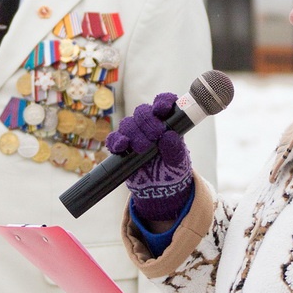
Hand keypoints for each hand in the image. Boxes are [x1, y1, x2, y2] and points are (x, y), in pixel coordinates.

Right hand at [106, 93, 192, 222]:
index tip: (162, 109)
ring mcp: (134, 136)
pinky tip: (122, 146)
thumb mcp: (178, 162)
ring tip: (142, 149)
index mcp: (166, 123)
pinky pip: (114, 139)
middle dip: (147, 122)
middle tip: (154, 136)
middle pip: (142, 112)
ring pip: (128, 123)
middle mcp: (149, 126)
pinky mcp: (122, 148)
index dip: (162, 102)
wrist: (159, 190)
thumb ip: (175, 149)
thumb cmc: (172, 171)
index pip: (163, 104)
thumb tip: (168, 136)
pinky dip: (116, 141)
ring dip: (134, 133)